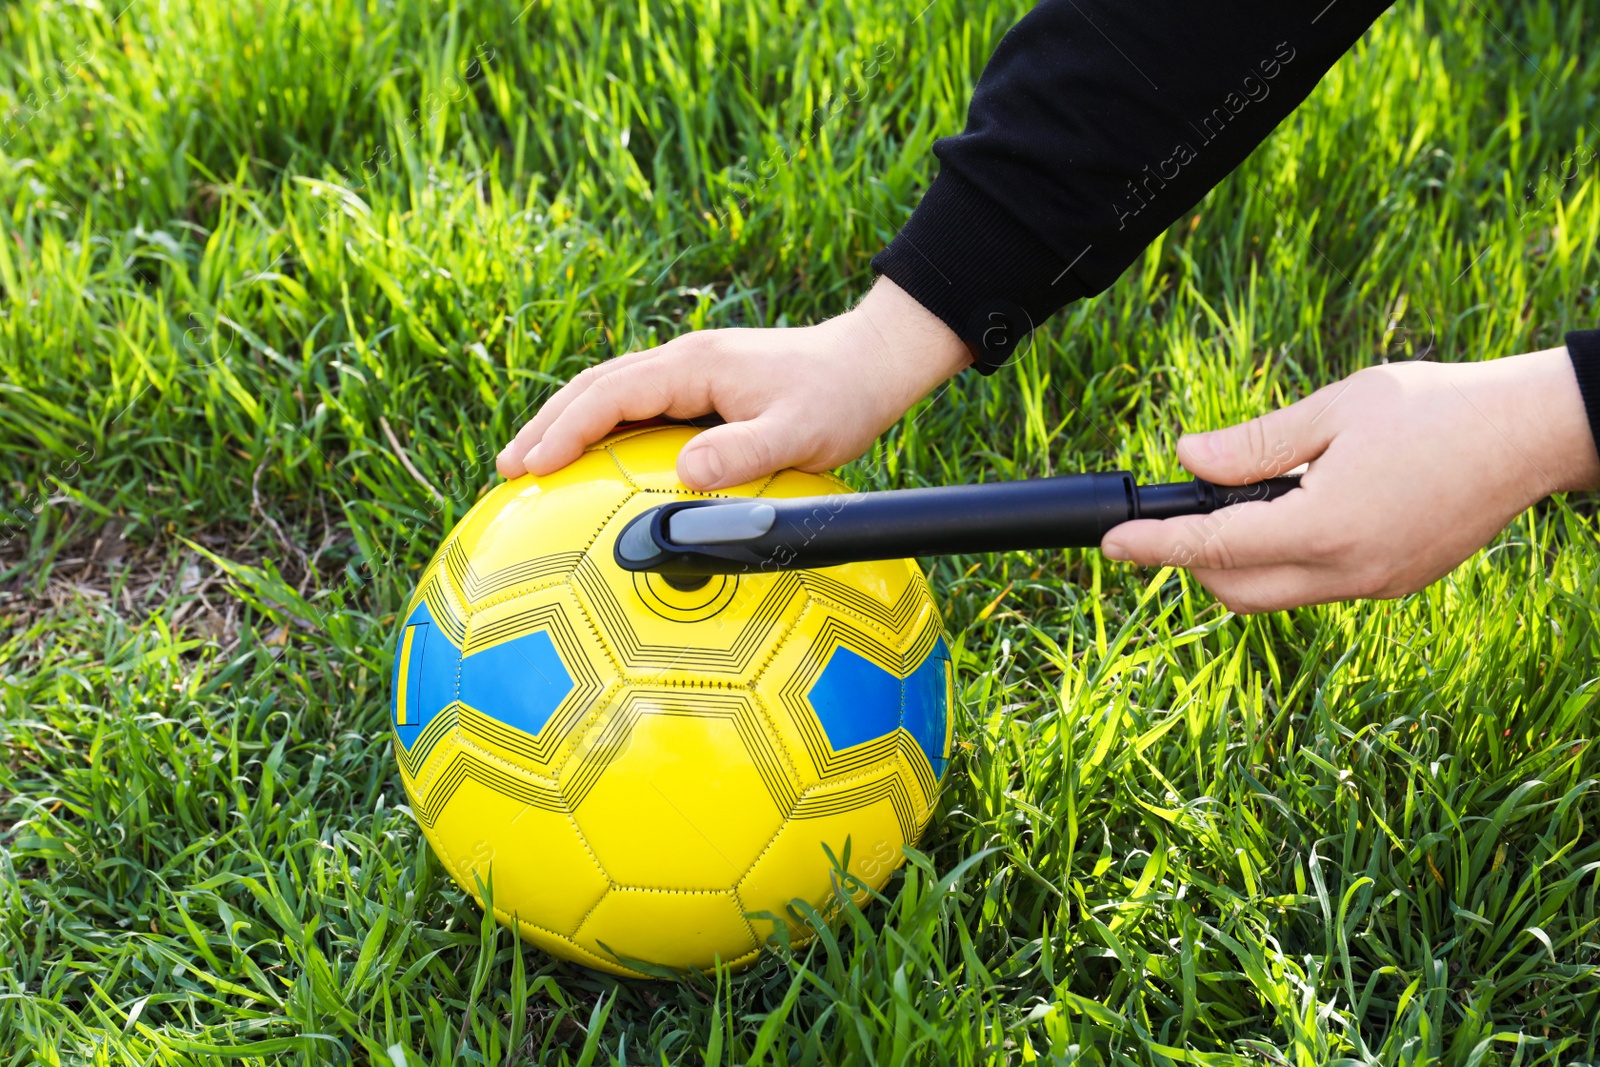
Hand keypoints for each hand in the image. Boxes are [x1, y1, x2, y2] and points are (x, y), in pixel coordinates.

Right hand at [495, 277, 971, 489]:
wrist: (869, 363)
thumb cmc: (838, 398)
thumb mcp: (798, 432)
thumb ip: (742, 453)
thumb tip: (684, 475)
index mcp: (693, 364)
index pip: (610, 395)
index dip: (565, 431)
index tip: (530, 467)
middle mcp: (682, 360)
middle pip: (594, 388)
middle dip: (546, 427)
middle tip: (506, 473)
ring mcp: (689, 371)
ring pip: (610, 393)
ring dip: (566, 425)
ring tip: (530, 466)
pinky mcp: (700, 387)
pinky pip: (634, 406)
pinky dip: (599, 428)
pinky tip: (591, 462)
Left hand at [1101, 347, 1599, 612]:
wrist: (1534, 435)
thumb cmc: (1435, 408)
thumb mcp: (1334, 410)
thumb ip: (1253, 444)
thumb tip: (1186, 457)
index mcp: (1326, 527)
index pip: (1214, 547)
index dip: (1153, 546)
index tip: (1109, 545)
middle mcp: (1348, 572)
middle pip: (1236, 592)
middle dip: (1194, 561)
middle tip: (1179, 513)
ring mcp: (1374, 587)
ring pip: (1276, 596)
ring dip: (1240, 563)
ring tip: (1242, 503)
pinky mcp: (1394, 585)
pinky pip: (1316, 588)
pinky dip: (1285, 561)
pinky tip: (1297, 512)